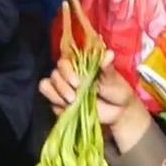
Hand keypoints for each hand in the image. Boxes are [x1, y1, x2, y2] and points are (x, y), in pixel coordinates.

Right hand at [38, 49, 154, 148]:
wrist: (119, 111)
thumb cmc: (116, 90)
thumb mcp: (113, 78)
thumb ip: (107, 67)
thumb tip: (109, 53)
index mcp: (79, 65)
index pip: (63, 62)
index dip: (66, 72)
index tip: (77, 83)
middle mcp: (68, 75)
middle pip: (53, 75)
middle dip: (61, 86)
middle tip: (74, 97)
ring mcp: (62, 89)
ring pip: (46, 87)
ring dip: (56, 96)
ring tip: (72, 103)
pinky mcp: (60, 104)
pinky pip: (50, 103)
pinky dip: (57, 106)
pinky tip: (70, 109)